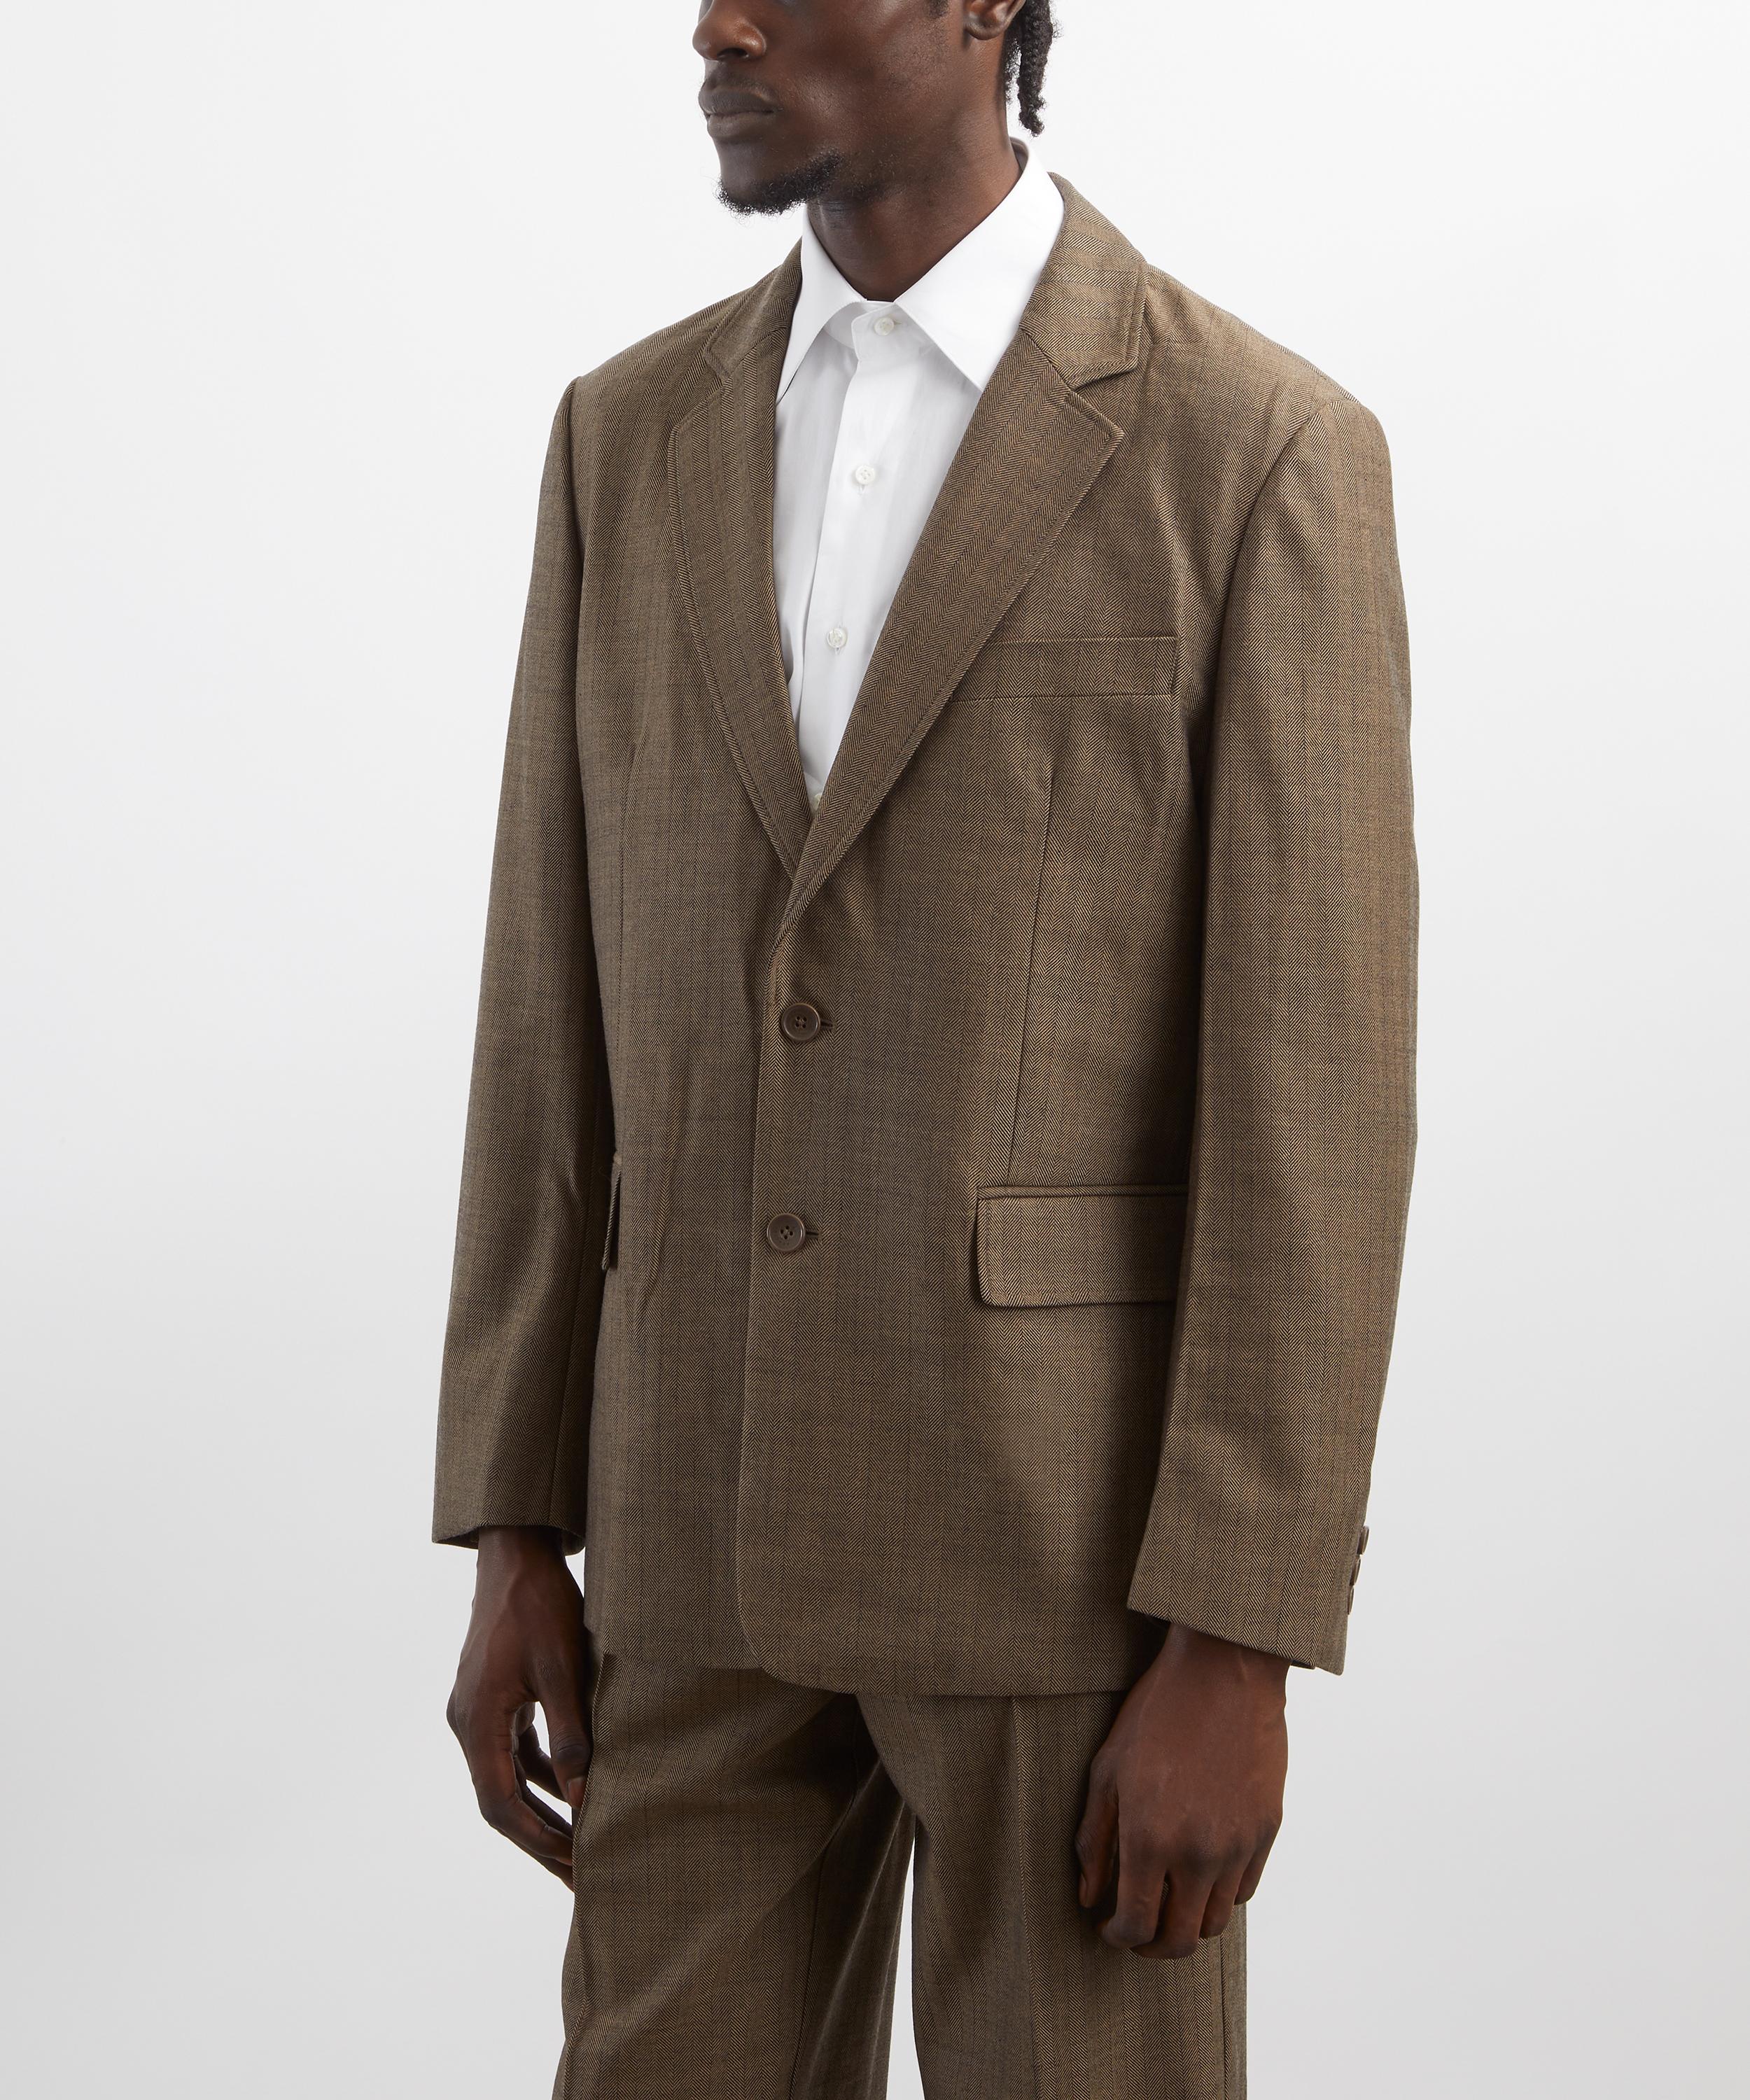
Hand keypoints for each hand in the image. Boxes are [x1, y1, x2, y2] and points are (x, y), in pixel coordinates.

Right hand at [446, 1526, 593, 1887]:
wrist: (516, 1553)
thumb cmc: (541, 1606)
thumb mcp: (563, 1670)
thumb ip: (571, 1736)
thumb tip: (582, 1801)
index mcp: (477, 1723)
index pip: (501, 1806)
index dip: (538, 1841)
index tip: (575, 1866)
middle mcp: (468, 1724)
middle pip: (501, 1802)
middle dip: (540, 1840)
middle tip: (580, 1876)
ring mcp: (478, 1711)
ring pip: (507, 1779)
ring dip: (541, 1811)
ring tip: (580, 1845)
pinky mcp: (493, 1698)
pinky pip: (513, 1752)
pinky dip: (539, 1776)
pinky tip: (572, 1791)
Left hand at [1075, 1623, 1288, 1957]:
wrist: (1223, 1671)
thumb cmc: (1156, 1713)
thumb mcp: (1107, 1769)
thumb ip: (1094, 1840)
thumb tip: (1089, 1897)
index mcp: (1150, 1838)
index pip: (1136, 1926)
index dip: (1118, 1936)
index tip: (1108, 1925)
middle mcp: (1198, 1853)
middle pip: (1180, 1941)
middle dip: (1153, 1946)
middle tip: (1137, 1929)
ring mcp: (1238, 1845)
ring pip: (1215, 1922)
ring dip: (1187, 1921)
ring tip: (1166, 1897)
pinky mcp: (1267, 1831)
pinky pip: (1243, 1890)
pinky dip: (1218, 1893)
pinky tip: (1198, 1869)